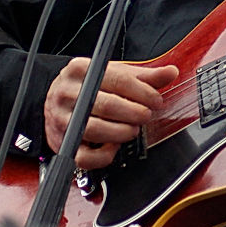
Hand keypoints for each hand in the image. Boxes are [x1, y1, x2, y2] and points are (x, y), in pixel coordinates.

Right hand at [44, 58, 178, 169]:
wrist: (55, 99)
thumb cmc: (89, 86)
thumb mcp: (114, 73)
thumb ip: (144, 76)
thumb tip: (171, 72)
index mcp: (81, 69)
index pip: (117, 79)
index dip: (142, 92)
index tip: (156, 100)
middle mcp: (67, 93)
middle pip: (107, 105)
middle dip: (134, 113)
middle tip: (146, 115)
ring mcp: (62, 119)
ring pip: (95, 130)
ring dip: (121, 132)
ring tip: (133, 129)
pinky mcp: (62, 143)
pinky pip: (84, 156)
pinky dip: (103, 156)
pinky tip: (114, 146)